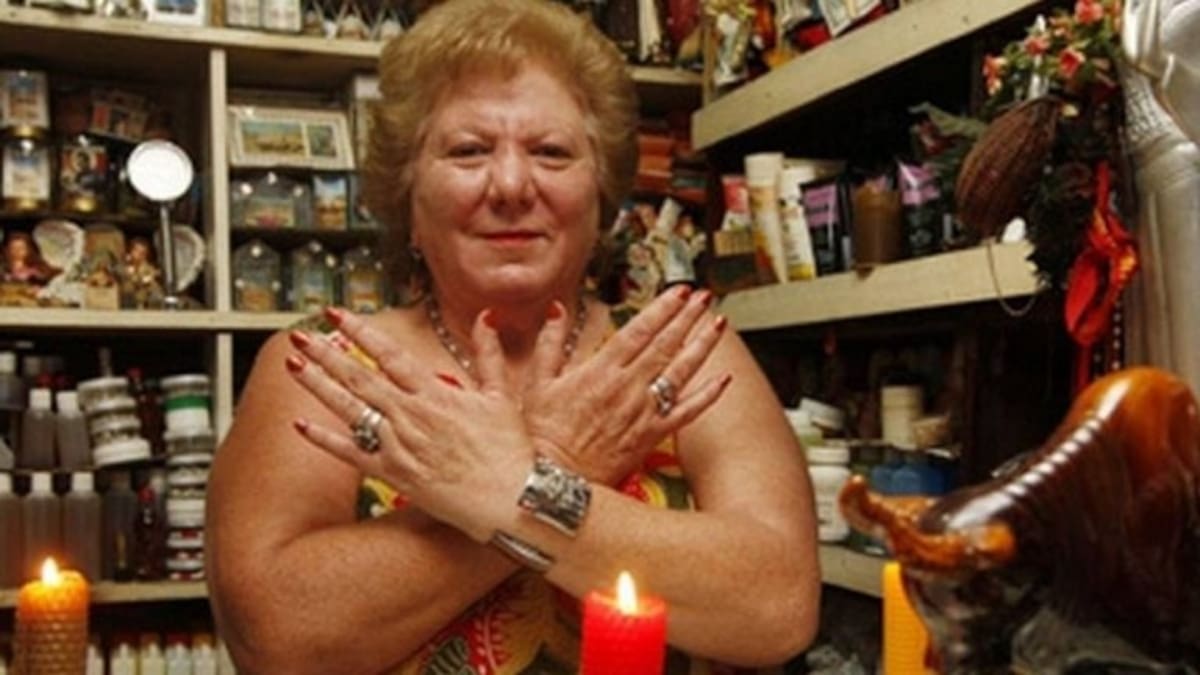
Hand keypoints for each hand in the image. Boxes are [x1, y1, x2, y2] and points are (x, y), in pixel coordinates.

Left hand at [284, 312, 531, 542]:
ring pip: (350, 409)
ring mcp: (400, 445)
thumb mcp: (503, 396)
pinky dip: (325, 439)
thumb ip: (489, 354)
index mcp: (436, 393)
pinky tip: (301, 425)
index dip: (360, 332)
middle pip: (360, 377)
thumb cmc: (512, 452)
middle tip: (300, 334)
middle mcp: (412, 416)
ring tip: (294, 364)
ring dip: (318, 385)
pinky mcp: (395, 475)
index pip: (389, 354)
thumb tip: (487, 317)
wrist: (513, 500)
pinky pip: (351, 453)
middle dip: (327, 353)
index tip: (336, 314)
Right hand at [512, 287, 731, 485]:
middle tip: (704, 296)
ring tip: (718, 323)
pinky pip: (687, 412)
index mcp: (600, 370)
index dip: (662, 308)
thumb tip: (557, 310)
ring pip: (681, 372)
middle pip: (665, 345)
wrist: (554, 479)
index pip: (639, 330)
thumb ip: (549, 342)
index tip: (678, 291)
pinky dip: (708, 395)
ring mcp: (643, 411)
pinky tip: (723, 379)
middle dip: (687, 317)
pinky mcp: (652, 435)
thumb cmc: (544, 434)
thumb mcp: (537, 382)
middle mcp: (627, 387)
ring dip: (702, 345)